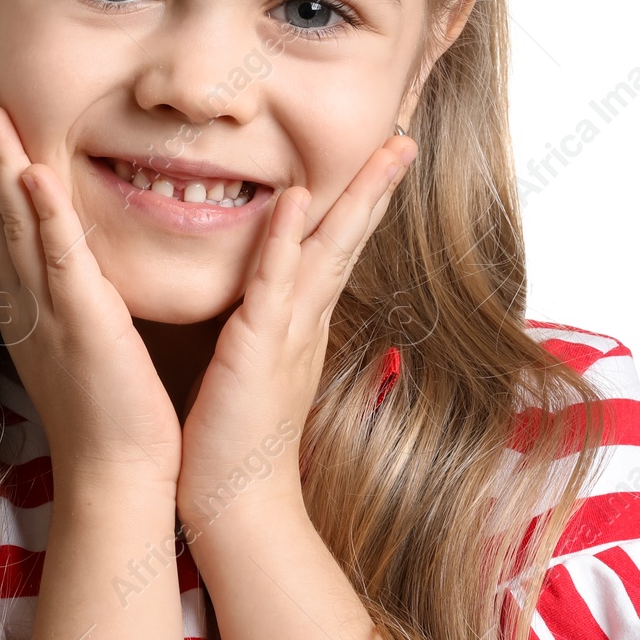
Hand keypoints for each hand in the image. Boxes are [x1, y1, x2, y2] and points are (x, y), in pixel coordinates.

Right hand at [0, 92, 180, 494]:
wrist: (118, 475)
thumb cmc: (110, 416)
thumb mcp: (83, 346)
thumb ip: (74, 305)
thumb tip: (70, 278)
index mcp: (32, 306)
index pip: (0, 227)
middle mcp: (29, 302)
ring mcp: (50, 310)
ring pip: (16, 223)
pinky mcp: (84, 321)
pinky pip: (61, 259)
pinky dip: (45, 214)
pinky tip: (32, 174)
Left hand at [176, 133, 417, 535]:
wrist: (233, 501)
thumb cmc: (233, 436)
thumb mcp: (252, 364)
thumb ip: (262, 324)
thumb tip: (262, 298)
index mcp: (302, 322)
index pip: (336, 248)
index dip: (360, 203)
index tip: (381, 160)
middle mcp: (306, 321)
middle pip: (349, 240)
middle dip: (377, 187)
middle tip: (406, 138)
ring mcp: (288, 332)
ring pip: (328, 250)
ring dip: (356, 199)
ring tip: (385, 151)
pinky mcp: (258, 347)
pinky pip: (275, 283)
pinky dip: (287, 239)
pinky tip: (299, 199)